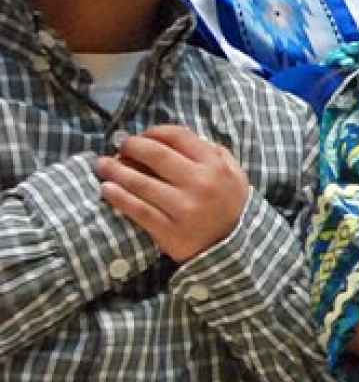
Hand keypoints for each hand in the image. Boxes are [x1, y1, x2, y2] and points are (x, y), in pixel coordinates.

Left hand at [96, 125, 250, 261]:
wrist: (232, 249)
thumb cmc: (227, 206)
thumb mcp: (233, 174)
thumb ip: (213, 153)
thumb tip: (175, 138)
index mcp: (216, 166)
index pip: (178, 136)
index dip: (153, 132)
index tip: (141, 137)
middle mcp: (201, 184)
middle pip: (155, 154)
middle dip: (130, 146)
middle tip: (119, 147)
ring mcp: (184, 208)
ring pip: (141, 182)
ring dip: (115, 170)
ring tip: (102, 165)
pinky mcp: (169, 230)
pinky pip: (137, 210)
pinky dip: (118, 197)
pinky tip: (106, 189)